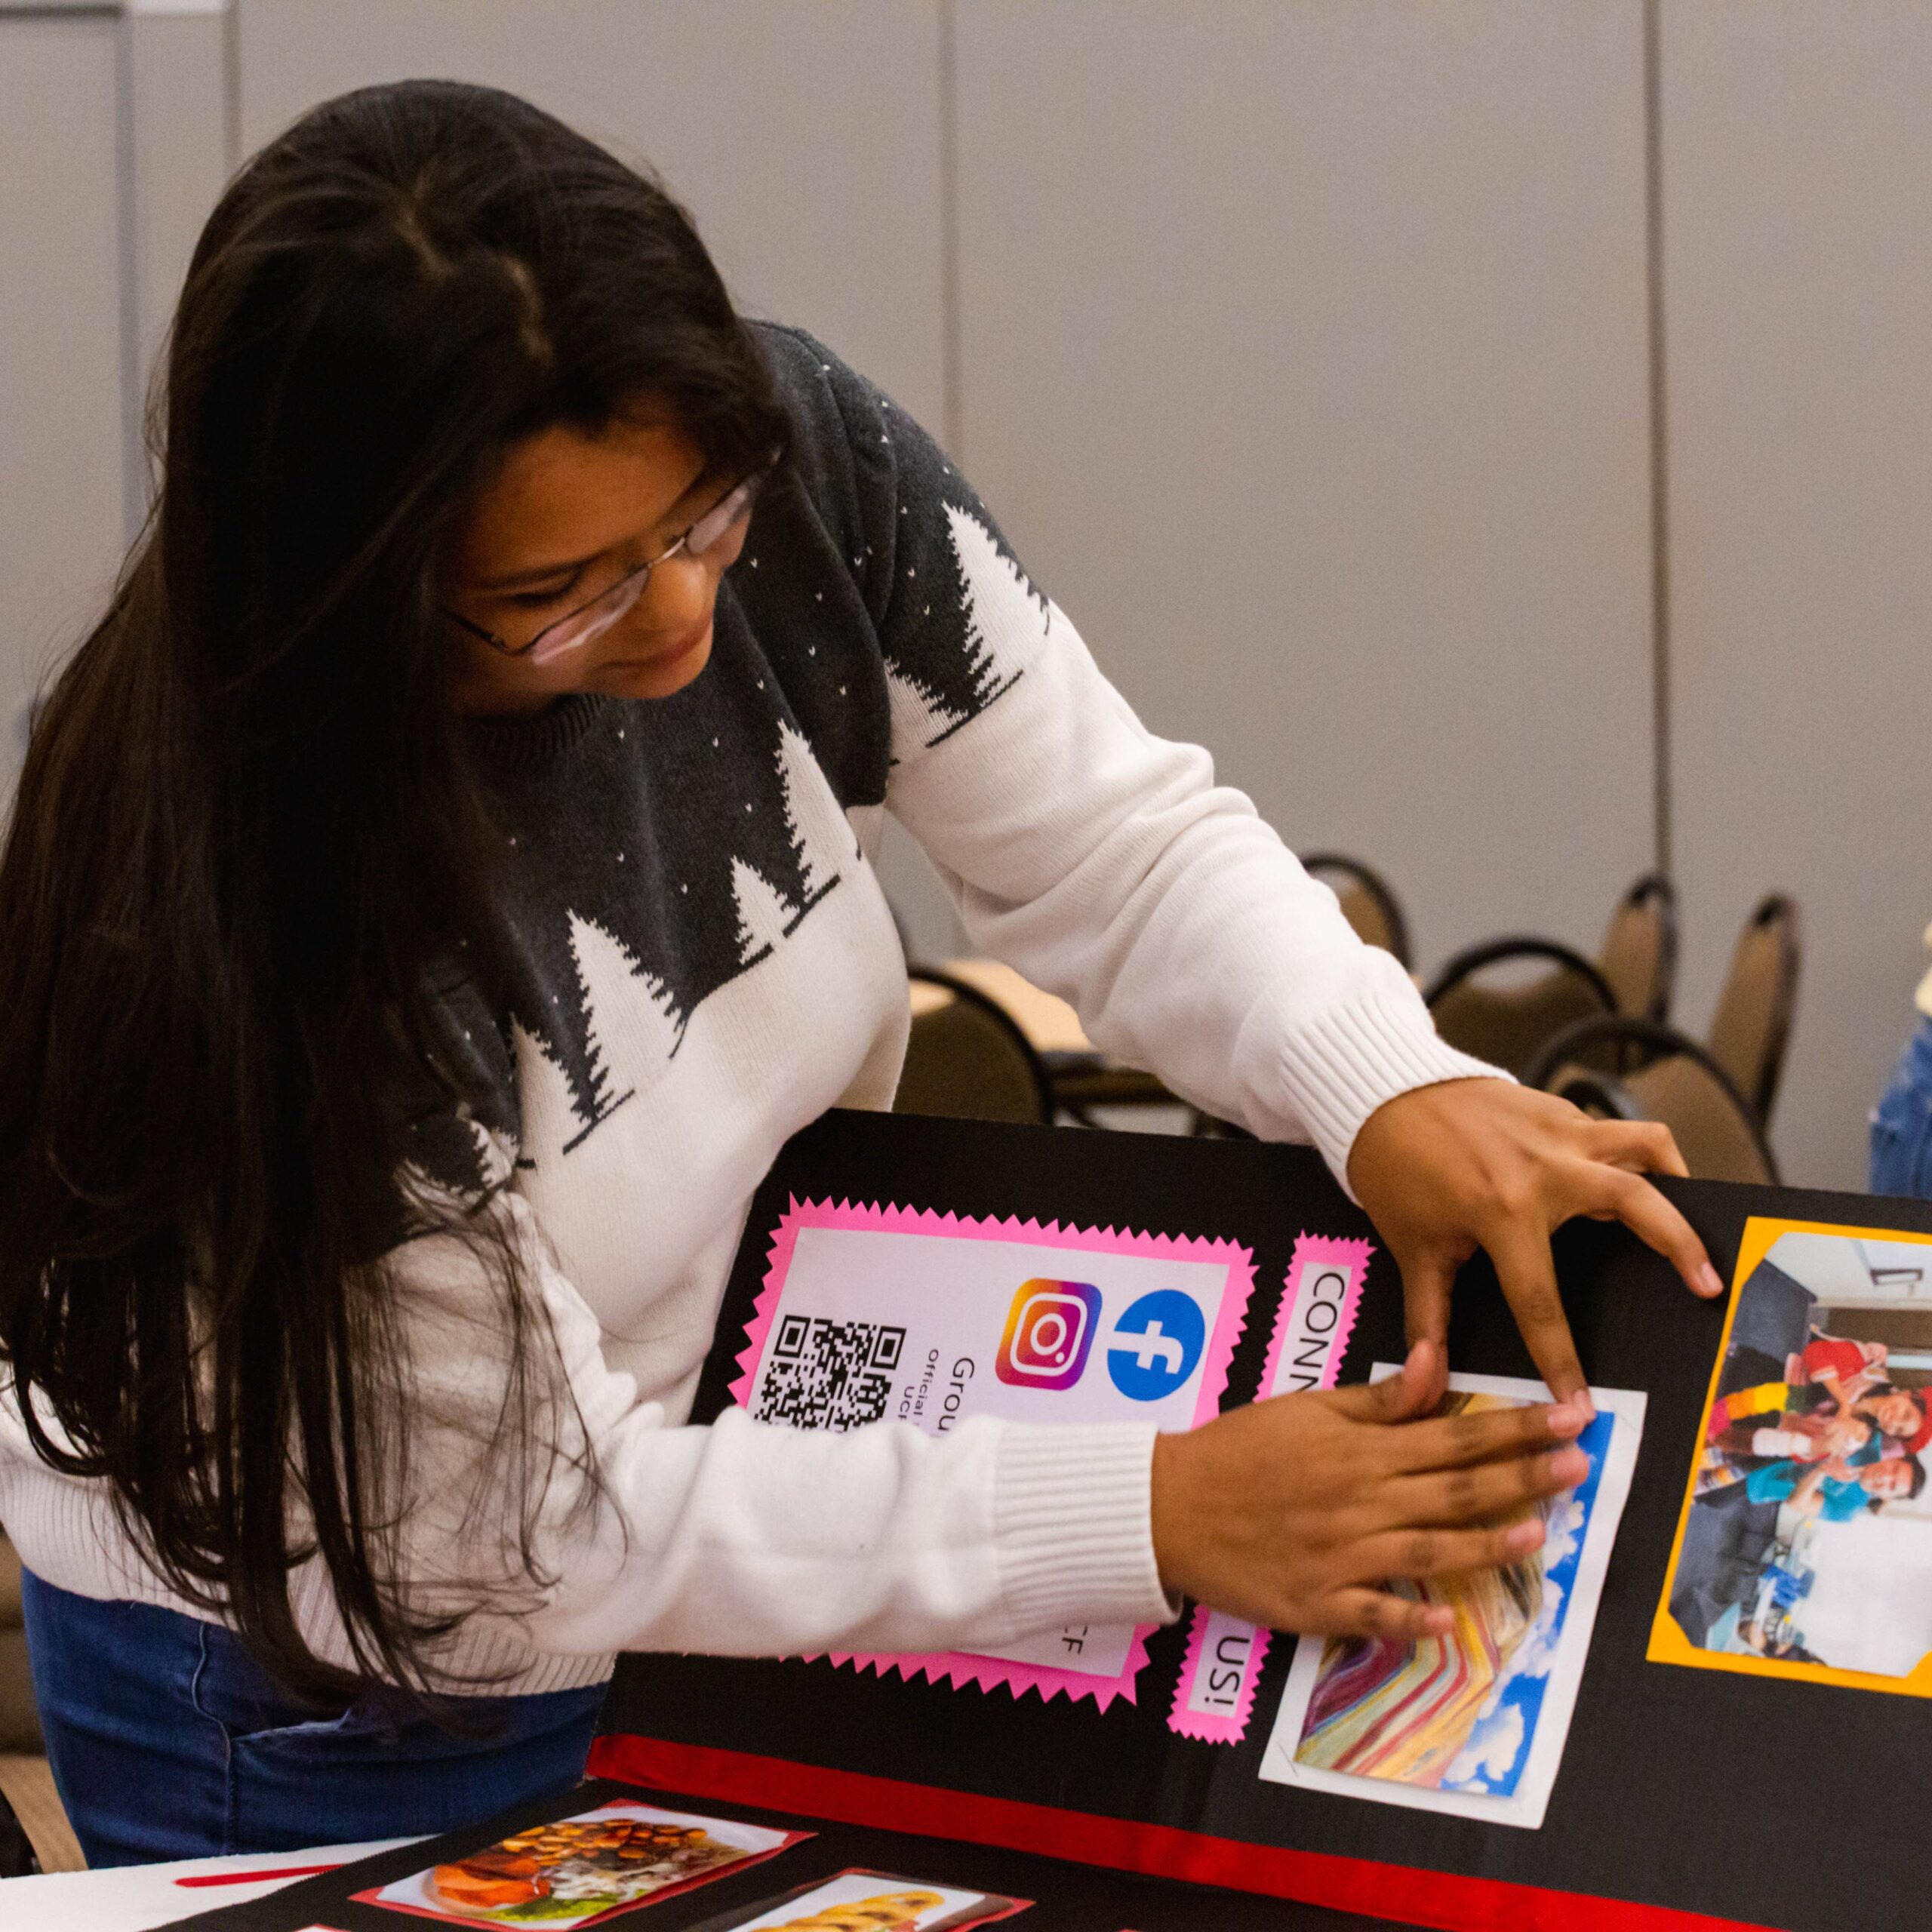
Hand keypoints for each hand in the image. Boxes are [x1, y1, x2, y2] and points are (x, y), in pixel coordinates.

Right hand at [1149, 1340, 1589, 1641]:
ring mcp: (1341, 1557)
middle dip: (1523, 1476)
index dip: (1517, 1426)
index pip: (1454, 1434)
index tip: (1568, 1416)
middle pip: (1455, 1489)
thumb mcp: (1305, 1408)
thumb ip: (1378, 1399)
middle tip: (1582, 1466)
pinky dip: (1412, 1621)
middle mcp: (1360, 1502)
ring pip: (1428, 1551)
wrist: (1166, 1505)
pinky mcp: (1318, 1603)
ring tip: (1537, 1534)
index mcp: (1359, 1450)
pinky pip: (1373, 1615)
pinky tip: (1451, 1625)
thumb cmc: (1238, 1450)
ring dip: (1486, 1544)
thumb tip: (1437, 1364)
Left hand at [1347, 1079, 1723, 1415]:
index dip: (1560, 1359)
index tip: (1581, 1404)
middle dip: (1680, 1246)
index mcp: (1503, 1211)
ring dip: (1674, 1180)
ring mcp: (1557, 1129)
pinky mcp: (1556, 1107)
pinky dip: (1632, 1154)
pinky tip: (1635, 1181)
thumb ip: (1429, 1315)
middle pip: (1635, 1202)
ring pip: (1642, 1145)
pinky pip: (1611, 1130)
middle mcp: (1544, 1167)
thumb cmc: (1392, 1171)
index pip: (1541, 1302)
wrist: (1379, 1091)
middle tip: (1710, 1286)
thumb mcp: (1412, 1246)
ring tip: (1695, 1216)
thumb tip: (1428, 1378)